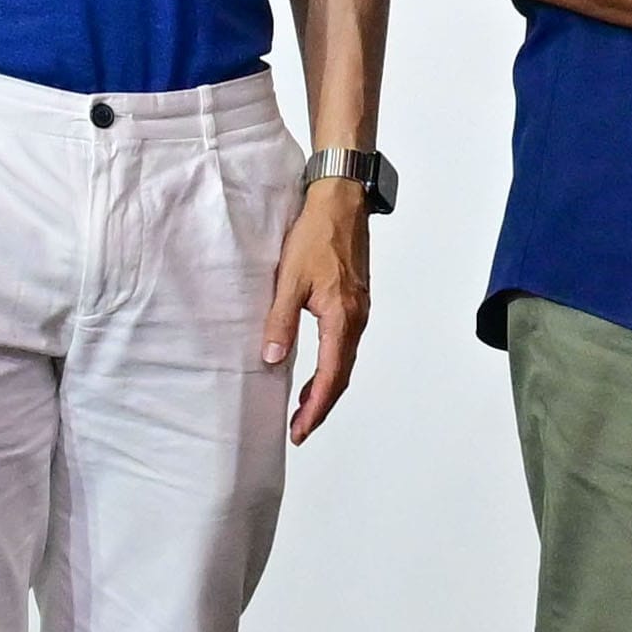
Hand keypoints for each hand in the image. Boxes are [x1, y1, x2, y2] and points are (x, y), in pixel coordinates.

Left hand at [268, 172, 373, 438]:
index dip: (315, 407)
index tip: (299, 430)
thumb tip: (272, 358)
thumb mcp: (290, 279)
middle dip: (321, 405)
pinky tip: (316, 369)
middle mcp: (357, 319)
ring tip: (303, 407)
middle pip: (341, 375)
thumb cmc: (317, 234)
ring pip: (344, 361)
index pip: (330, 376)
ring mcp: (359, 311)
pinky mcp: (355, 302)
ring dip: (326, 387)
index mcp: (343, 317)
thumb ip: (281, 321)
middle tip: (300, 429)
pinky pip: (345, 345)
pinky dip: (331, 366)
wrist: (341, 202)